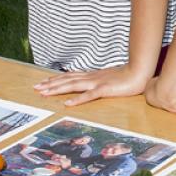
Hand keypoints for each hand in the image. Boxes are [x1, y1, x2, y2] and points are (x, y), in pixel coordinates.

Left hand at [33, 64, 150, 106]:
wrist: (139, 71)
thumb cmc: (127, 75)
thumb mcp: (109, 76)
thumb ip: (99, 78)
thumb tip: (90, 81)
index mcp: (92, 75)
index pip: (69, 76)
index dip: (55, 79)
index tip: (43, 81)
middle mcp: (91, 77)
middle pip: (66, 80)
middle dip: (50, 84)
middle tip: (35, 88)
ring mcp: (97, 83)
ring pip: (72, 86)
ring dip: (57, 89)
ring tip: (44, 93)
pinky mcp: (104, 89)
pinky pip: (88, 96)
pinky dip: (77, 99)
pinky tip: (67, 104)